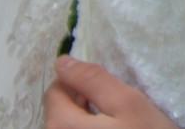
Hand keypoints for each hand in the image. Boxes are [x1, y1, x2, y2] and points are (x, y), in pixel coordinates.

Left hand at [44, 56, 178, 128]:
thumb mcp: (128, 103)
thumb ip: (93, 80)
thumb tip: (62, 61)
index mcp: (60, 126)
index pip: (56, 90)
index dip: (80, 83)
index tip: (107, 92)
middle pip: (59, 112)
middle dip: (83, 104)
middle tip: (116, 113)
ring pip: (68, 127)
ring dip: (87, 122)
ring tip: (117, 128)